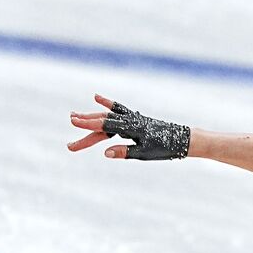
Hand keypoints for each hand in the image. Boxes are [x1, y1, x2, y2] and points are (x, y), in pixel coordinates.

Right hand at [67, 94, 191, 158]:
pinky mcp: (136, 119)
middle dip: (86, 123)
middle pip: (103, 121)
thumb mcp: (144, 154)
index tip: (73, 122)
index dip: (88, 124)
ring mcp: (133, 118)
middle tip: (69, 122)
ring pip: (108, 116)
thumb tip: (106, 153)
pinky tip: (98, 98)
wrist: (183, 139)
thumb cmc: (165, 148)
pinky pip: (119, 112)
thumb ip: (125, 152)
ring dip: (92, 116)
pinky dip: (108, 105)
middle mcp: (130, 120)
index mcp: (131, 127)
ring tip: (75, 116)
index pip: (105, 124)